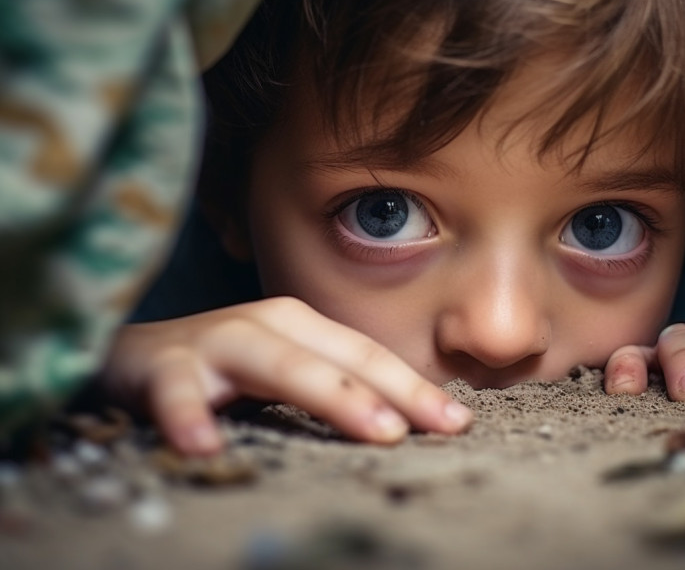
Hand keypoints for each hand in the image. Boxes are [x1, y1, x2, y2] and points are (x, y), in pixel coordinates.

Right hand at [103, 297, 473, 454]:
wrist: (138, 356)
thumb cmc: (227, 370)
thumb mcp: (288, 373)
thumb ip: (333, 391)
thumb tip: (403, 426)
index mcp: (304, 327)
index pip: (369, 357)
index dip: (416, 387)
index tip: (459, 422)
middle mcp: (268, 324)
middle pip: (341, 357)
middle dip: (394, 389)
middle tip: (440, 426)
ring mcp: (217, 339)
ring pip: (282, 364)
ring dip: (331, 395)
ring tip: (377, 431)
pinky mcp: (163, 365)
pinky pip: (179, 392)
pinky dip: (190, 415)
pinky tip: (205, 447)